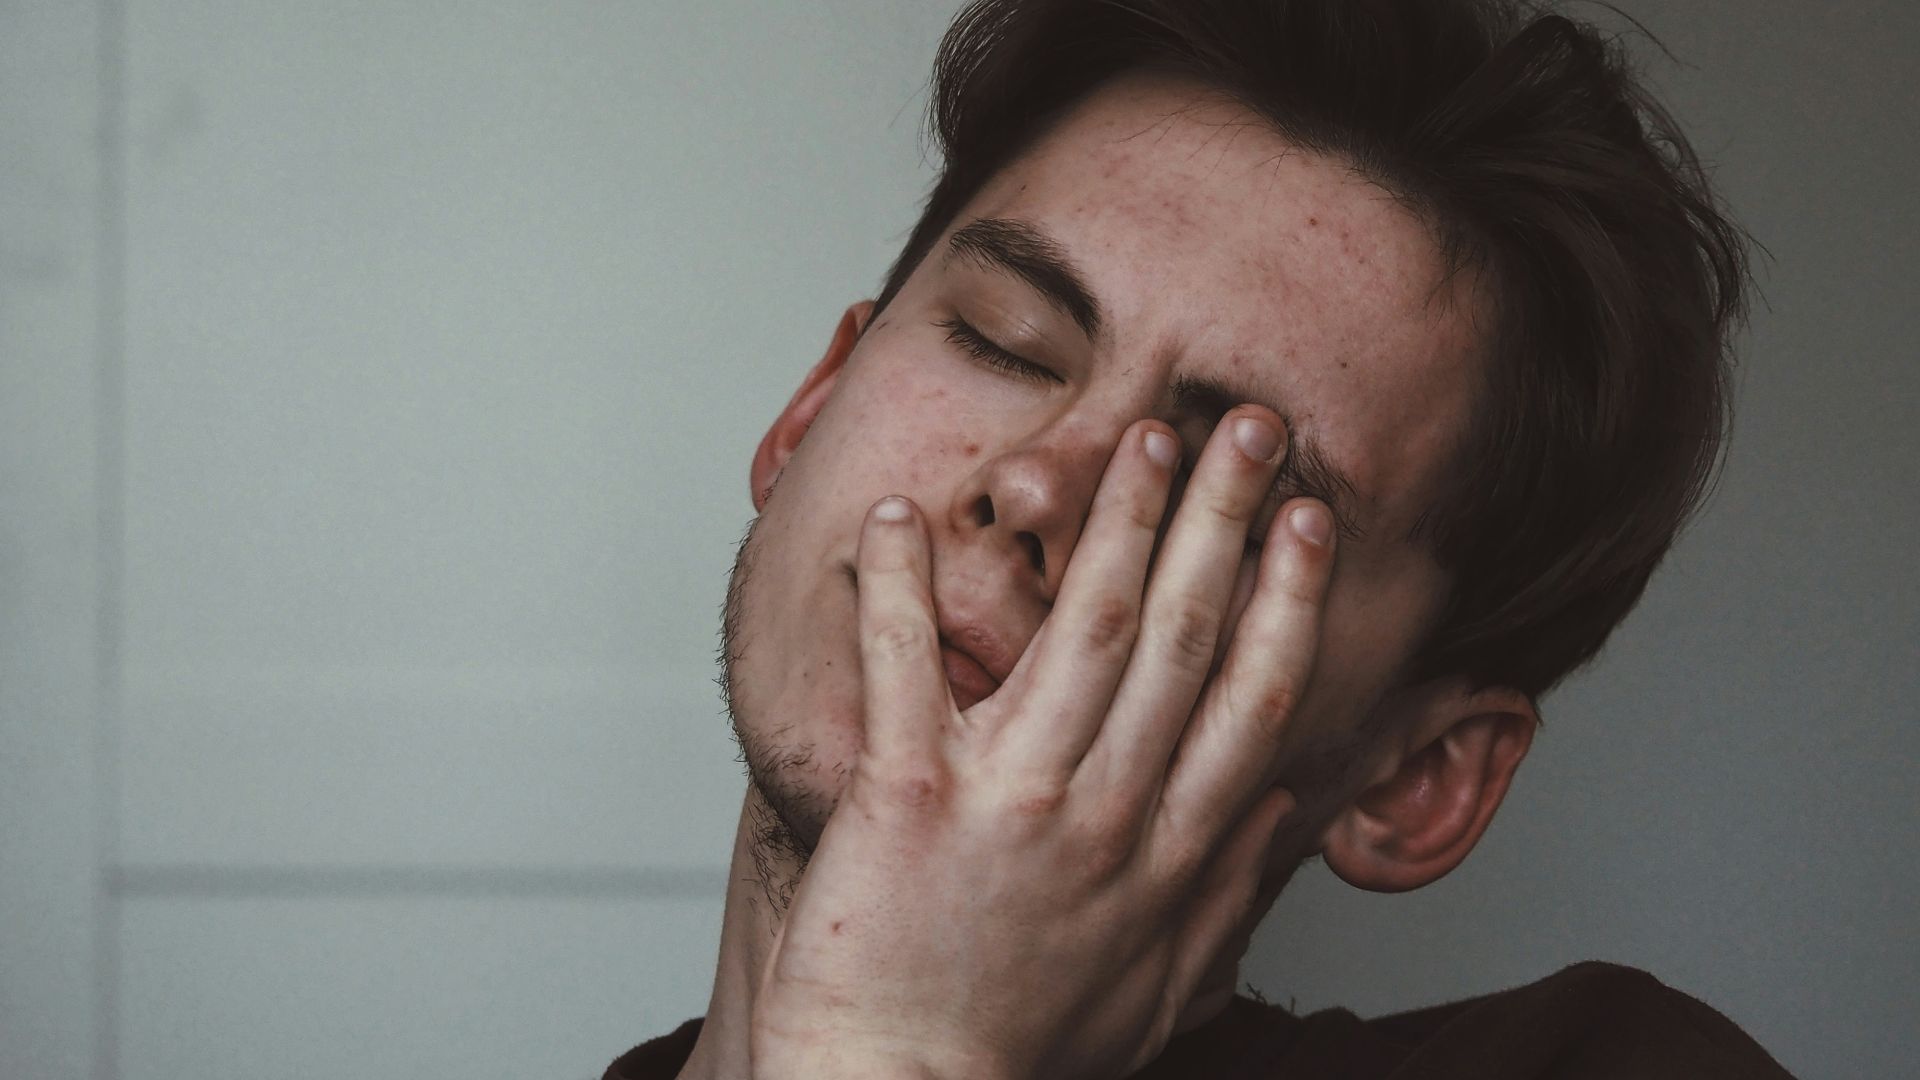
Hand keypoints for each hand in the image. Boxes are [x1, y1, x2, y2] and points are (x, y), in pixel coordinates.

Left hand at [750, 407, 1335, 1079]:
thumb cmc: (1017, 1048)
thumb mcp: (1157, 992)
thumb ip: (1224, 896)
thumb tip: (1281, 809)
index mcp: (1167, 852)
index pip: (1251, 699)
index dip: (1287, 599)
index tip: (1308, 522)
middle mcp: (1105, 811)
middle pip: (1185, 636)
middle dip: (1223, 519)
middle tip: (1248, 428)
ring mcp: (1011, 798)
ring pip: (1082, 630)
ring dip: (1117, 522)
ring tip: (1141, 438)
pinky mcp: (908, 797)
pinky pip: (906, 668)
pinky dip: (897, 588)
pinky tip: (901, 515)